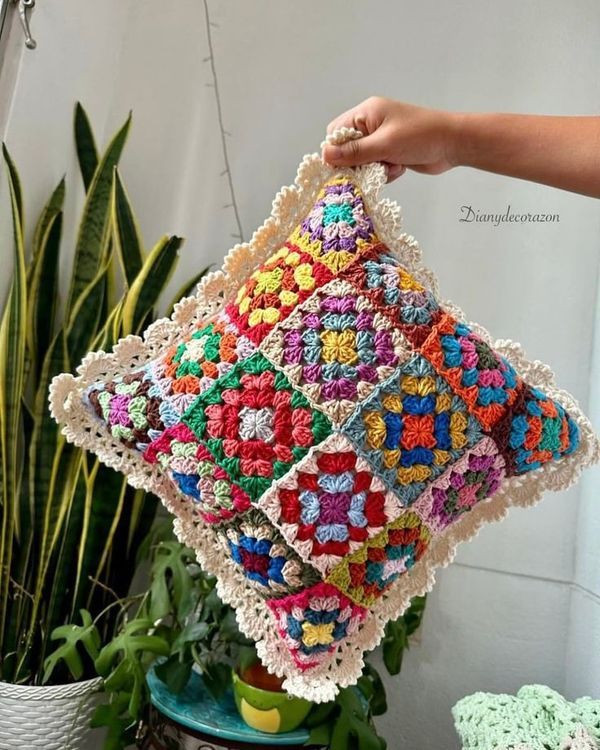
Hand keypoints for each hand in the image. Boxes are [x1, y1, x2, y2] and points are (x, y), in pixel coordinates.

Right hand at [322, 97, 458, 181]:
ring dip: (374, 169)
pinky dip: (386, 172)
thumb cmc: (421, 136)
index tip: (344, 166)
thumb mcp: (384, 145)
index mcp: (367, 113)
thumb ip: (354, 152)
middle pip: (348, 150)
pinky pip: (376, 167)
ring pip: (363, 162)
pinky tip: (401, 167)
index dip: (336, 150)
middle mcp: (371, 124)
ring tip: (392, 165)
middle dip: (359, 163)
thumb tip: (325, 155)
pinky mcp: (391, 152)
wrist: (453, 144)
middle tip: (372, 167)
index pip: (336, 132)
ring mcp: (382, 139)